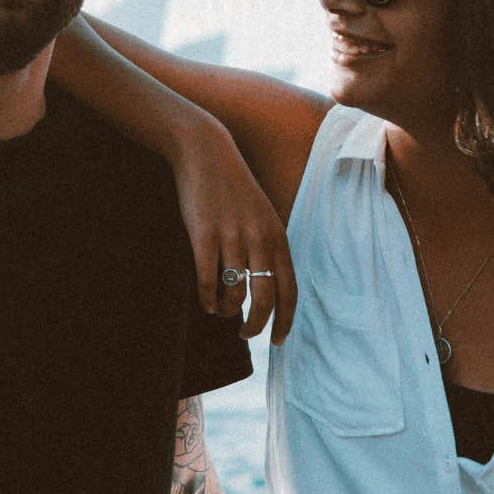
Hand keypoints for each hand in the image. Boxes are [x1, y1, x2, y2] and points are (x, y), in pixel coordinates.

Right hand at [170, 120, 295, 343]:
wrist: (207, 153)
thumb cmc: (233, 189)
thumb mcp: (262, 215)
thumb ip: (268, 246)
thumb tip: (267, 286)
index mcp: (277, 236)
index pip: (289, 289)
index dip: (285, 320)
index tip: (278, 340)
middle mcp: (259, 239)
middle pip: (265, 298)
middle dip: (256, 325)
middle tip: (245, 334)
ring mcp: (232, 237)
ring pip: (236, 293)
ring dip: (228, 311)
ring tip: (222, 312)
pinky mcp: (204, 235)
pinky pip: (208, 280)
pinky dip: (207, 299)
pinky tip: (206, 303)